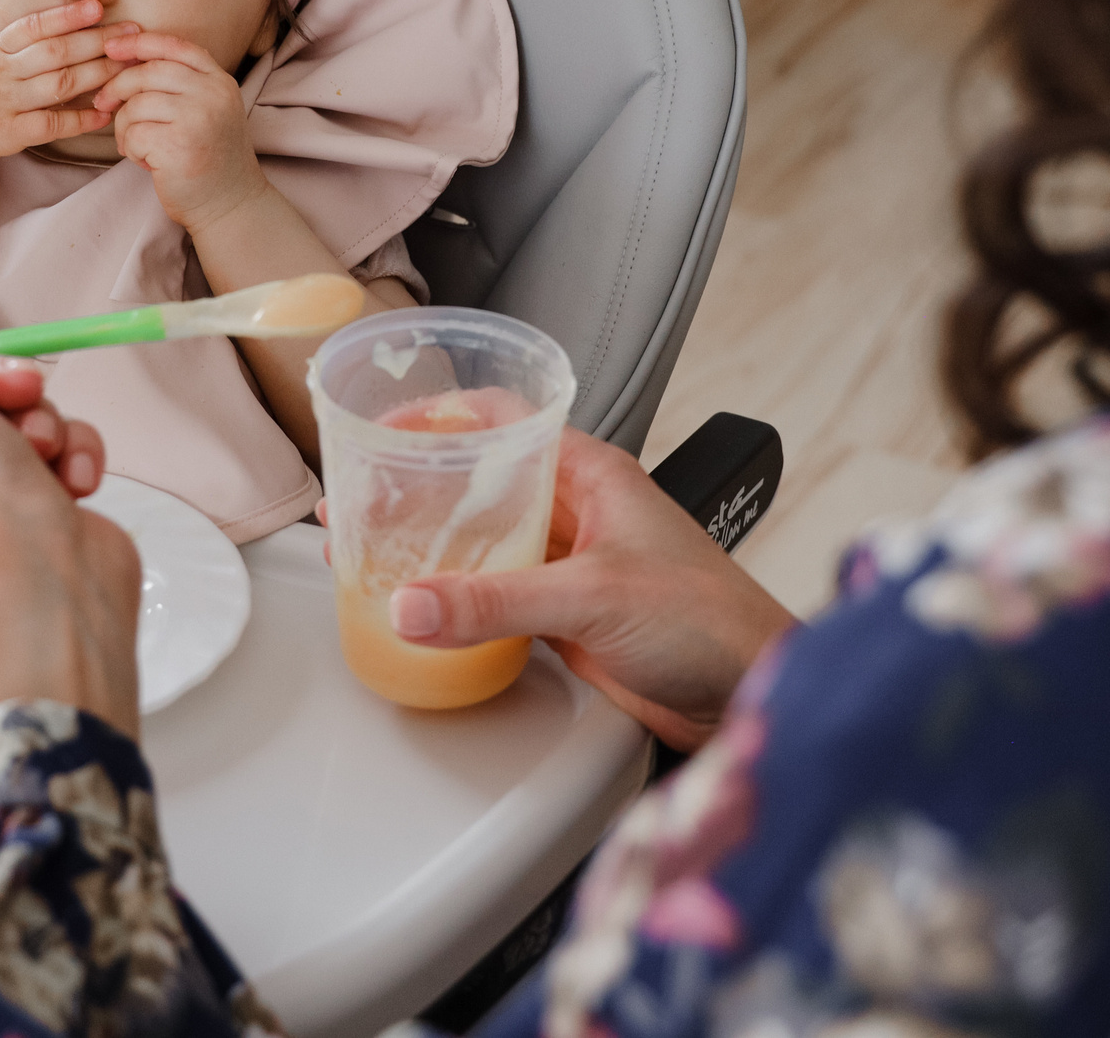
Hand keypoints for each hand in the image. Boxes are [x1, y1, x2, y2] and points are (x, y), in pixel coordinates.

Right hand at [0, 0, 139, 169]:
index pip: (34, 26)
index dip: (67, 15)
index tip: (98, 4)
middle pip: (57, 52)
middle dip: (100, 42)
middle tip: (137, 34)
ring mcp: (2, 103)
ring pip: (60, 85)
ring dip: (99, 75)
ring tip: (132, 68)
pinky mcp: (2, 135)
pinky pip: (49, 125)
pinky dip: (79, 119)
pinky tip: (104, 114)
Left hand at [93, 31, 268, 232]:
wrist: (230, 204)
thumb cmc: (209, 157)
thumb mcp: (207, 109)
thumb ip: (179, 84)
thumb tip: (124, 60)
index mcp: (219, 80)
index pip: (174, 45)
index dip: (138, 42)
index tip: (111, 47)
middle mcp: (213, 94)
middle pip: (148, 72)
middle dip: (117, 86)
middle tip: (104, 103)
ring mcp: (197, 119)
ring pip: (136, 105)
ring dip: (124, 126)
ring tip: (136, 145)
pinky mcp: (178, 146)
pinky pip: (133, 134)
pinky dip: (130, 149)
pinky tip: (146, 162)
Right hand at [370, 429, 798, 751]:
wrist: (752, 693)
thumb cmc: (712, 620)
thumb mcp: (595, 596)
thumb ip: (498, 601)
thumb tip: (413, 603)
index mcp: (593, 473)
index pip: (504, 420)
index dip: (442, 417)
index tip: (383, 428)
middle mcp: (578, 511)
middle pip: (483, 484)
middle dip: (420, 490)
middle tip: (357, 498)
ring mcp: (570, 567)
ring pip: (485, 545)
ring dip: (433, 552)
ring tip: (369, 555)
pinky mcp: (566, 620)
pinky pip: (495, 600)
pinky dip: (456, 604)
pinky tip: (421, 614)